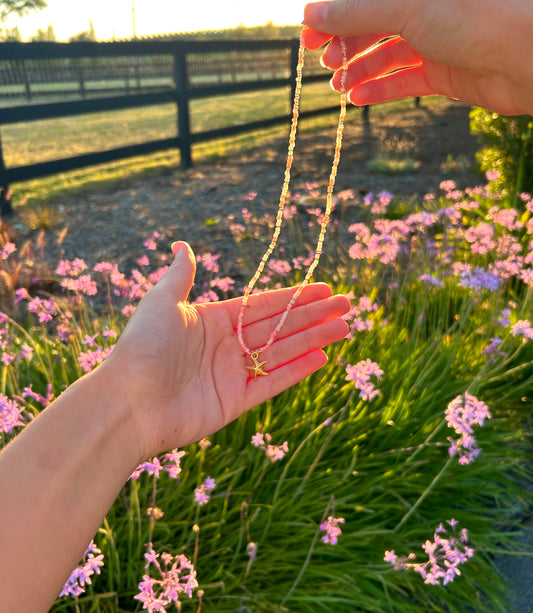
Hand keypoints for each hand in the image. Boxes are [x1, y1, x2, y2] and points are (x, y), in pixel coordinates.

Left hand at [105, 242, 349, 458]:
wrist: (127, 401)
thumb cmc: (143, 346)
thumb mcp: (162, 301)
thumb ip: (181, 275)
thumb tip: (183, 245)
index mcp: (213, 320)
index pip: (263, 305)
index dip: (294, 296)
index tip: (324, 288)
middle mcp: (226, 346)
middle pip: (280, 327)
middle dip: (314, 316)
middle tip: (347, 305)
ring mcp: (232, 374)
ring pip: (282, 352)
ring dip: (314, 339)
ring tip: (346, 327)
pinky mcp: (235, 402)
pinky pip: (272, 382)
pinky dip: (297, 370)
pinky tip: (322, 357)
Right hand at [302, 0, 532, 115]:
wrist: (527, 60)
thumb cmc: (477, 19)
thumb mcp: (408, 9)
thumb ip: (359, 12)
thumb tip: (313, 14)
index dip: (335, 14)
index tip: (308, 36)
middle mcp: (427, 9)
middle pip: (374, 25)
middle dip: (346, 44)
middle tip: (324, 63)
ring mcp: (436, 41)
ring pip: (387, 55)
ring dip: (360, 70)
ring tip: (338, 87)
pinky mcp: (444, 72)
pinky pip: (404, 80)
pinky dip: (381, 89)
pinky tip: (358, 98)